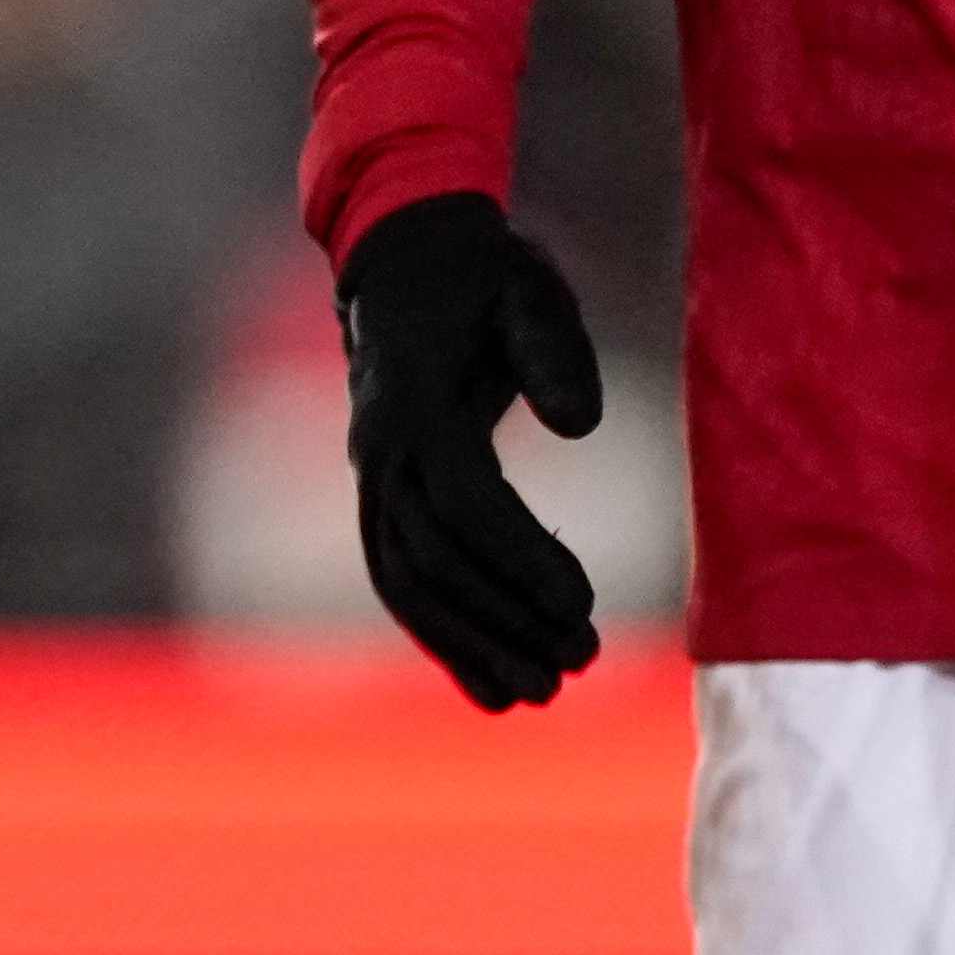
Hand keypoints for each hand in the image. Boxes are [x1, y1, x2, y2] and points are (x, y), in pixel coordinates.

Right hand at [335, 192, 606, 710]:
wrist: (406, 262)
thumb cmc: (481, 274)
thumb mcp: (529, 286)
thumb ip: (554, 348)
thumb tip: (580, 425)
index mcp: (414, 401)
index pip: (463, 500)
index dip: (520, 557)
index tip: (582, 603)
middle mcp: (379, 452)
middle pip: (432, 560)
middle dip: (504, 618)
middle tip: (579, 661)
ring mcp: (371, 483)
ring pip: (407, 586)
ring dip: (473, 646)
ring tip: (543, 692)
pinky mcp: (381, 505)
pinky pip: (400, 585)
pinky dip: (444, 642)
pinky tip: (495, 692)